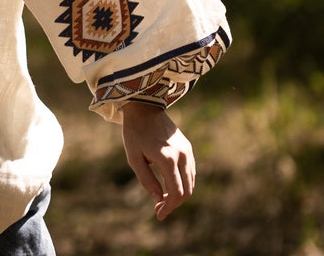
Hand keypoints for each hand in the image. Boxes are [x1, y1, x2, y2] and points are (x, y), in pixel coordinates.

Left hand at [120, 102, 194, 219]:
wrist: (144, 108)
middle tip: (159, 209)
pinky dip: (183, 183)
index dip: (168, 207)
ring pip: (191, 183)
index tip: (158, 215)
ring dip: (179, 195)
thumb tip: (159, 199)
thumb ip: (147, 180)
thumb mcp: (134, 158)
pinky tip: (169, 186)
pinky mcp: (188, 148)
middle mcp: (182, 156)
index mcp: (167, 159)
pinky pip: (190, 172)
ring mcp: (187, 151)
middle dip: (174, 204)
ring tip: (162, 199)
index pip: (176, 192)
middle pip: (187, 191)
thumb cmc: (134, 133)